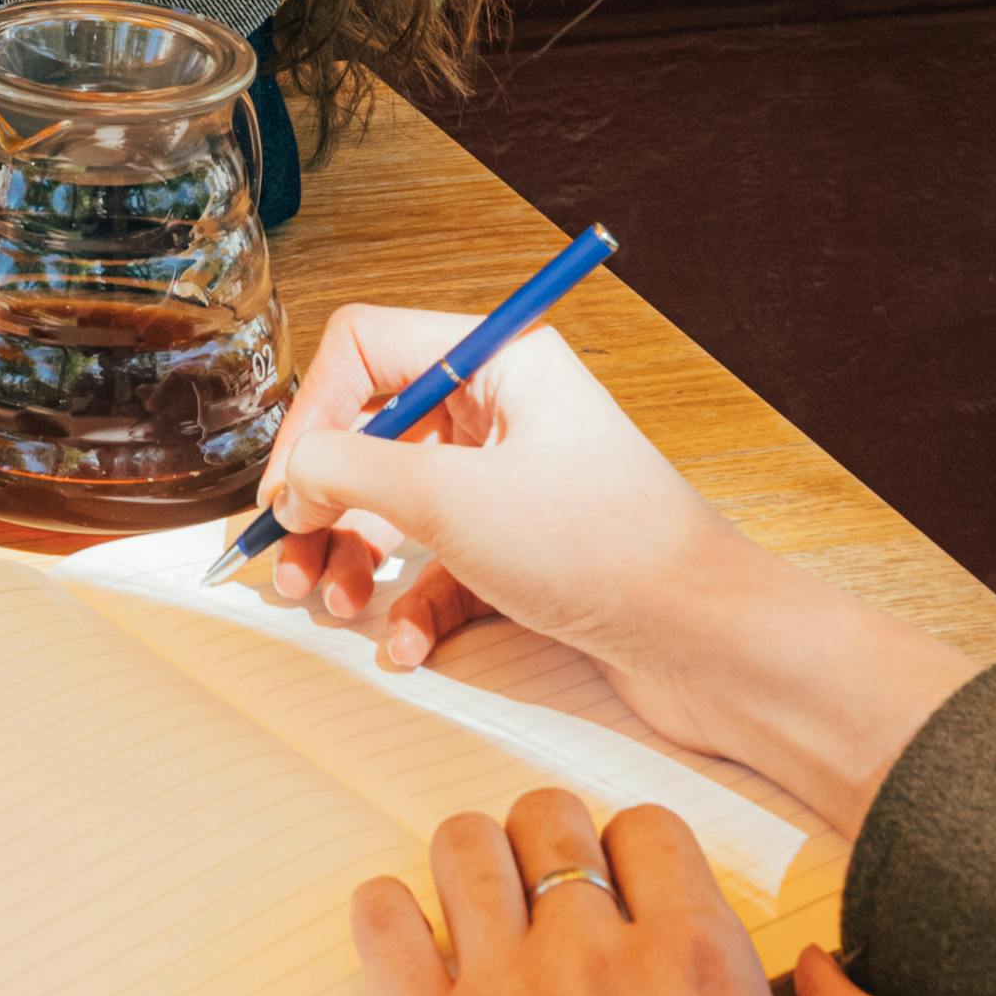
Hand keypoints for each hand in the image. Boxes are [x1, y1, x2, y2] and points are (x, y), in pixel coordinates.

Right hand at [260, 304, 976, 833]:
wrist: (706, 644)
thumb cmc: (604, 550)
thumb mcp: (450, 498)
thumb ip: (348, 469)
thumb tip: (291, 478)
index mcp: (498, 361)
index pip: (364, 349)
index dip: (313, 417)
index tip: (290, 491)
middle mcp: (506, 410)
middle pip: (373, 433)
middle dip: (325, 502)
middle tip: (293, 562)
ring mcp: (516, 482)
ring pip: (399, 503)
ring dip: (354, 557)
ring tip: (340, 605)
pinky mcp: (526, 550)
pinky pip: (439, 563)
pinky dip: (411, 603)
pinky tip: (406, 646)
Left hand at [357, 790, 931, 995]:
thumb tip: (827, 974)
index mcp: (707, 975)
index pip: (649, 828)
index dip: (639, 857)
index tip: (631, 904)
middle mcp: (598, 965)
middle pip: (548, 818)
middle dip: (551, 847)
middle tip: (554, 911)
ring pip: (461, 847)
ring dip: (471, 868)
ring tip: (484, 923)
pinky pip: (380, 925)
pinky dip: (389, 917)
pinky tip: (415, 956)